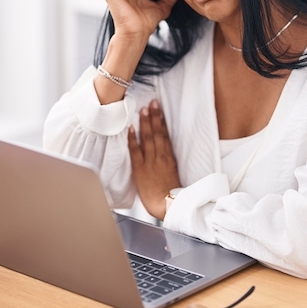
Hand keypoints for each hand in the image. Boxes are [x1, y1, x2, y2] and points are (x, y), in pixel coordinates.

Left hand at [128, 100, 179, 219]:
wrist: (168, 205)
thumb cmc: (172, 195)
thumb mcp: (175, 175)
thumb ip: (169, 163)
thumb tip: (165, 154)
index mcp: (170, 158)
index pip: (165, 135)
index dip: (161, 121)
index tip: (159, 110)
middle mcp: (160, 157)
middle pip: (157, 133)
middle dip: (154, 116)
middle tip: (152, 102)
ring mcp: (150, 162)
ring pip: (148, 138)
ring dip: (145, 123)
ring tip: (143, 109)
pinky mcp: (140, 169)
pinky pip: (135, 151)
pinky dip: (133, 139)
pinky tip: (131, 128)